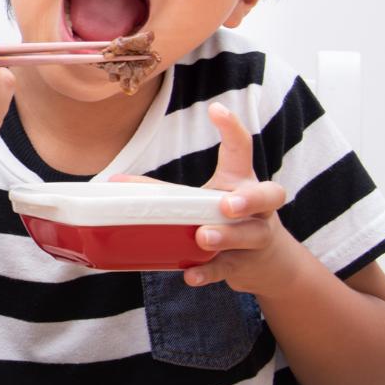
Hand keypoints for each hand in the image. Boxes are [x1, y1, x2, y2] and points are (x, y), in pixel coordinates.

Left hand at [113, 102, 297, 294]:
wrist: (267, 265)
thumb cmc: (227, 218)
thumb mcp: (201, 200)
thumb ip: (162, 192)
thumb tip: (115, 182)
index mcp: (241, 181)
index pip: (243, 149)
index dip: (232, 128)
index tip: (216, 109)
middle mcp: (257, 207)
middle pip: (270, 195)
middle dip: (250, 199)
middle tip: (227, 203)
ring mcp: (256, 236)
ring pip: (251, 234)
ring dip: (227, 236)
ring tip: (203, 237)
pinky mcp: (246, 264)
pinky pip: (229, 268)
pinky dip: (209, 272)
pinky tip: (191, 275)